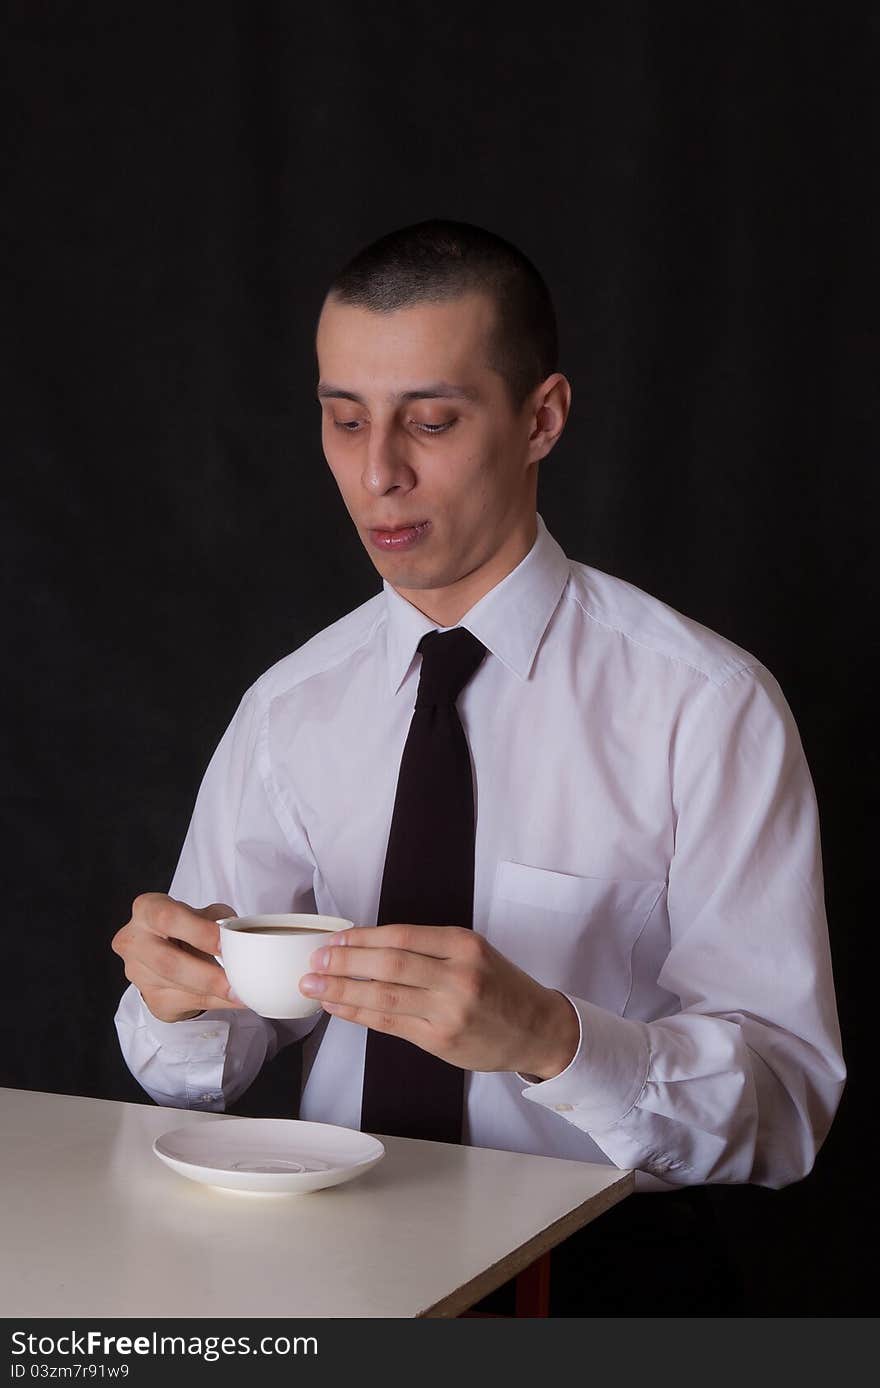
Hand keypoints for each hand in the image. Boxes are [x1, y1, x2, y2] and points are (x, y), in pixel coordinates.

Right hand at [111, 893, 248, 1022]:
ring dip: (215, 994)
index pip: (168, 919)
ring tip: (242, 993)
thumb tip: (239, 938)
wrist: (165, 950)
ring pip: (178, 989)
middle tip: (236, 981)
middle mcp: (135, 941)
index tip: (225, 945)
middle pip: (168, 963)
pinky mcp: (151, 998)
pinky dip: (216, 1002)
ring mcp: (138, 973)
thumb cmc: (185, 926)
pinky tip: (233, 1000)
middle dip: (206, 975)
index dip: (199, 932)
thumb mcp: (202, 913)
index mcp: (148, 910)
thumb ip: (217, 920)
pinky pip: (187, 1004)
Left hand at [299, 924, 579, 1079]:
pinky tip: (338, 1007)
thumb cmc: (501, 988)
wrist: (538, 1029)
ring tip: (313, 986)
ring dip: (342, 990)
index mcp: (464, 945)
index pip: (401, 935)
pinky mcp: (440, 1040)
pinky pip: (390, 1024)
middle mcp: (457, 975)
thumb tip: (367, 946)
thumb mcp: (474, 953)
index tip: (334, 939)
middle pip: (388, 964)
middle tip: (314, 961)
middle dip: (344, 962)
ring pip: (383, 996)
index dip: (362, 938)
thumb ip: (429, 949)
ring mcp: (449, 1010)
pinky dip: (359, 1014)